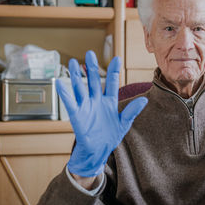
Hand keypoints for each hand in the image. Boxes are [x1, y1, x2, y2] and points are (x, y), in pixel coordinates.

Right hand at [56, 51, 147, 176]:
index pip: (111, 83)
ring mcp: (86, 107)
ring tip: (71, 62)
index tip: (116, 58)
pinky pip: (70, 102)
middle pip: (93, 81)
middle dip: (92, 67)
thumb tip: (145, 100)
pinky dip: (65, 93)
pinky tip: (60, 82)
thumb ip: (132, 111)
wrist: (98, 151)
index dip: (113, 71)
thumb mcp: (124, 123)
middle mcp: (97, 101)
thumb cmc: (111, 136)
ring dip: (75, 75)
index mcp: (110, 102)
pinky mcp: (77, 115)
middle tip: (90, 53)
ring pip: (80, 88)